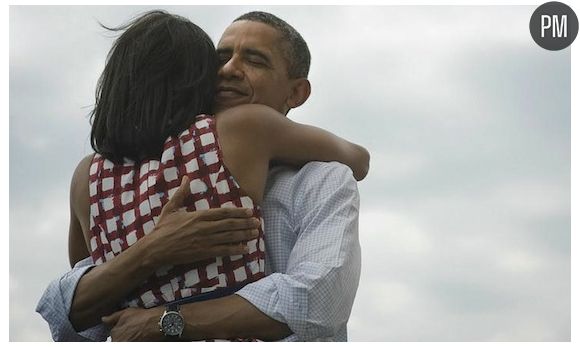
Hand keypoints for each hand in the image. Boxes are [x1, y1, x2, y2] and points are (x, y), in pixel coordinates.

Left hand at [102, 306, 164, 340]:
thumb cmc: (141, 317)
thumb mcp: (125, 313)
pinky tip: (139, 335)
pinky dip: (134, 338)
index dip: (119, 328)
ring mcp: (128, 344)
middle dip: (123, 334)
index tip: (126, 326)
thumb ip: (112, 317)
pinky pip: (132, 341)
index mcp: (115, 334)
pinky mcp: (137, 345)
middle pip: (117, 339)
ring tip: (136, 332)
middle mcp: (119, 341)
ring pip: (125, 340)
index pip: (112, 334)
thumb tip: (103, 319)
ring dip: (128, 337)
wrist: (157, 323)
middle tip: (131, 329)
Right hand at [142, 176, 260, 267]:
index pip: (223, 212)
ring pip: (229, 237)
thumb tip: (186, 178)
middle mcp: (204, 227)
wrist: (155, 249)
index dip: (238, 212)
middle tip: (258, 223)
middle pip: (230, 224)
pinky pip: (222, 251)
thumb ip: (181, 193)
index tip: (249, 211)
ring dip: (243, 235)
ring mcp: (205, 241)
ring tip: (255, 234)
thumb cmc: (163, 228)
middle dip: (245, 223)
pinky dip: (234, 249)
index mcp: (198, 215)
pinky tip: (244, 249)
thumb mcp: (171, 208)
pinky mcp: (203, 253)